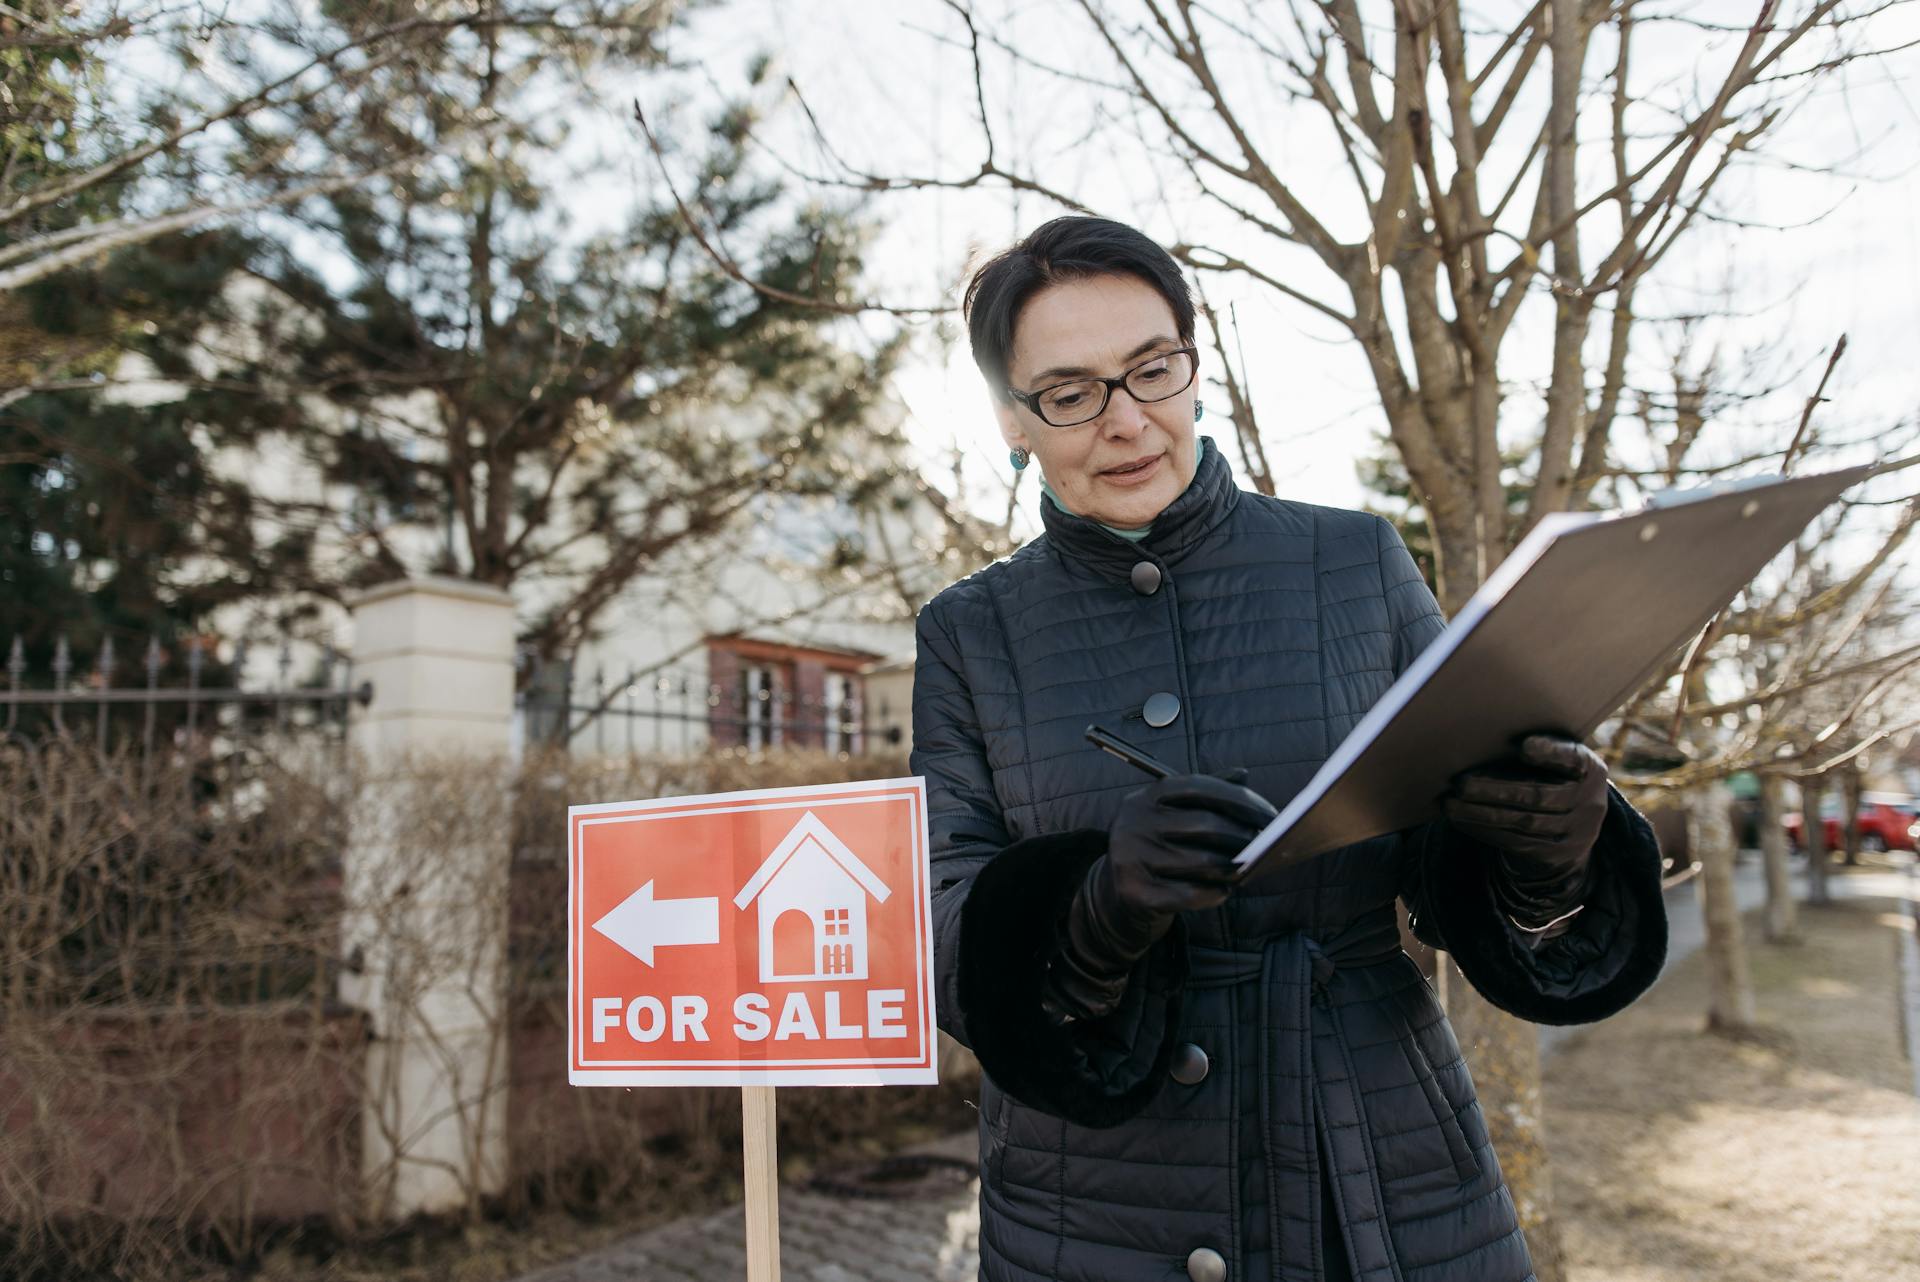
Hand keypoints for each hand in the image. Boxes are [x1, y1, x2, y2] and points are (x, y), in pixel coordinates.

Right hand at [1044, 773, 1275, 1021]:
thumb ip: (1205, 793)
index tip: (1270, 815)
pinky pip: (1188, 894)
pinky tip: (1225, 891)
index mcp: (1145, 797)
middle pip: (1203, 824)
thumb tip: (1244, 774)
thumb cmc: (1157, 848)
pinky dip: (1214, 893)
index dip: (1239, 799)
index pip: (1198, 787)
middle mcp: (1133, 823)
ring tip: (1248, 868)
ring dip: (1233, 867)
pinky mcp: (1134, 892)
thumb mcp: (1171, 815)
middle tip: (1266, 845)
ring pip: (1200, 862)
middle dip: (1242, 835)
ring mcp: (1130, 857)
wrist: (1116, 894)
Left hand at [1444, 734, 1607, 870]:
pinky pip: (1516, 843)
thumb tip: (1480, 742)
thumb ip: (1536, 753)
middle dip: (1496, 790)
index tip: (1524, 747)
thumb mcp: (1558, 763)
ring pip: (1523, 823)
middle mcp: (1588, 802)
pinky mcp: (1554, 854)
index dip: (1551, 753)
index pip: (1573, 759)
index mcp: (1590, 769)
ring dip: (1481, 814)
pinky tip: (1460, 820)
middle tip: (1460, 783)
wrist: (1576, 827)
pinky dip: (1484, 830)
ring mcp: (1575, 833)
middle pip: (1539, 796)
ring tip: (1450, 805)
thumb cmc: (1553, 778)